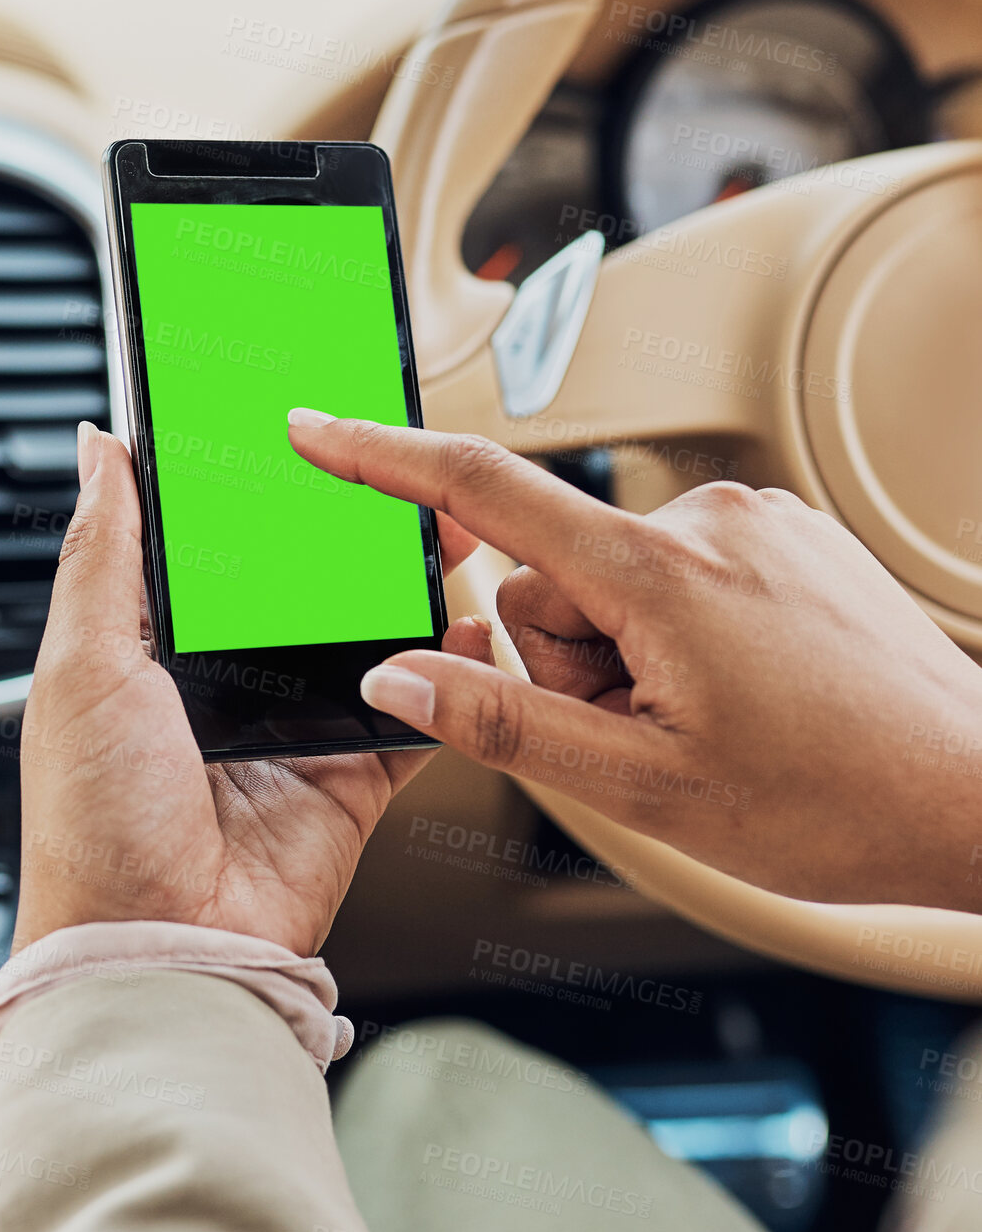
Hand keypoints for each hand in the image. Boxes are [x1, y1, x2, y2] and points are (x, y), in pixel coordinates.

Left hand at [12, 421, 485, 955]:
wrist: (158, 946)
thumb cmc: (93, 820)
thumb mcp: (81, 664)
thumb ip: (103, 555)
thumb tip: (101, 450)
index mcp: (158, 650)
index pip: (219, 548)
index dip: (258, 494)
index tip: (300, 439)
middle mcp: (230, 685)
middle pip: (306, 586)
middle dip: (352, 531)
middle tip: (395, 476)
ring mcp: (296, 730)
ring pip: (369, 639)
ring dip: (406, 588)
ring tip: (445, 531)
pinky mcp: (351, 778)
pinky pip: (413, 715)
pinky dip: (446, 677)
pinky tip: (469, 631)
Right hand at [287, 412, 981, 913]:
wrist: (973, 796)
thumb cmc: (832, 803)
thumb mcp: (643, 787)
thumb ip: (504, 724)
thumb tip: (398, 679)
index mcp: (658, 571)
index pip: (485, 489)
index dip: (384, 458)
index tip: (316, 428)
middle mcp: (706, 519)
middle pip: (550, 575)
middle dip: (564, 658)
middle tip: (641, 732)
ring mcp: (754, 523)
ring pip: (614, 581)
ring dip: (624, 654)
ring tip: (703, 720)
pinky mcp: (786, 537)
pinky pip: (678, 572)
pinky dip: (677, 633)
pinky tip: (739, 693)